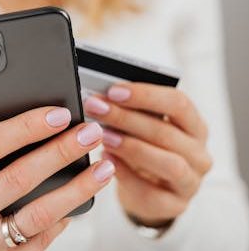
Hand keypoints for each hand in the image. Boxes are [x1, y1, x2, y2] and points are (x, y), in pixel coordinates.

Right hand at [0, 106, 114, 250]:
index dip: (26, 127)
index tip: (58, 114)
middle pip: (19, 177)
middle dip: (59, 151)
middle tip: (89, 133)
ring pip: (38, 213)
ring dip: (76, 188)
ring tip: (103, 167)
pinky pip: (41, 239)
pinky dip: (65, 217)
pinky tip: (82, 197)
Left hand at [83, 82, 212, 226]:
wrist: (145, 188)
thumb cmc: (145, 147)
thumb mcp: (143, 125)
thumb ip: (131, 110)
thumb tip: (104, 97)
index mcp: (195, 125)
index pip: (178, 103)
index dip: (145, 95)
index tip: (114, 91)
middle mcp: (199, 153)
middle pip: (167, 132)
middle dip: (127, 118)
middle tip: (98, 109)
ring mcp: (191, 182)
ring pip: (168, 163)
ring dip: (131, 147)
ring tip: (104, 136)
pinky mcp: (176, 206)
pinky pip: (152, 193)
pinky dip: (126, 175)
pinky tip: (107, 161)